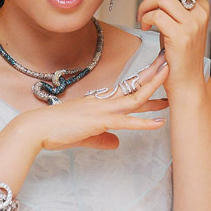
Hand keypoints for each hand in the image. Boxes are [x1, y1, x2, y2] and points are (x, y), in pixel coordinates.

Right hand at [16, 53, 168, 152]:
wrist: (37, 128)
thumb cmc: (56, 129)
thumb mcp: (85, 135)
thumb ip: (102, 138)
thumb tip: (116, 143)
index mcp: (100, 102)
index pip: (128, 89)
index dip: (145, 81)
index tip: (160, 73)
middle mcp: (104, 101)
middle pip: (135, 87)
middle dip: (156, 78)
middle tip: (173, 66)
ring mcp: (102, 110)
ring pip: (134, 99)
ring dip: (155, 94)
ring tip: (173, 90)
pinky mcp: (99, 121)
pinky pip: (126, 122)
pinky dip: (144, 123)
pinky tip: (158, 123)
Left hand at [122, 0, 209, 95]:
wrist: (186, 82)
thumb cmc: (177, 54)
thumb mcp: (175, 22)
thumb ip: (170, 1)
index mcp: (199, 5)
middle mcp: (199, 11)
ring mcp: (192, 23)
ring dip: (144, 6)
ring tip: (142, 19)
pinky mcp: (181, 35)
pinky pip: (156, 15)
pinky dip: (146, 19)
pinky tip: (146, 27)